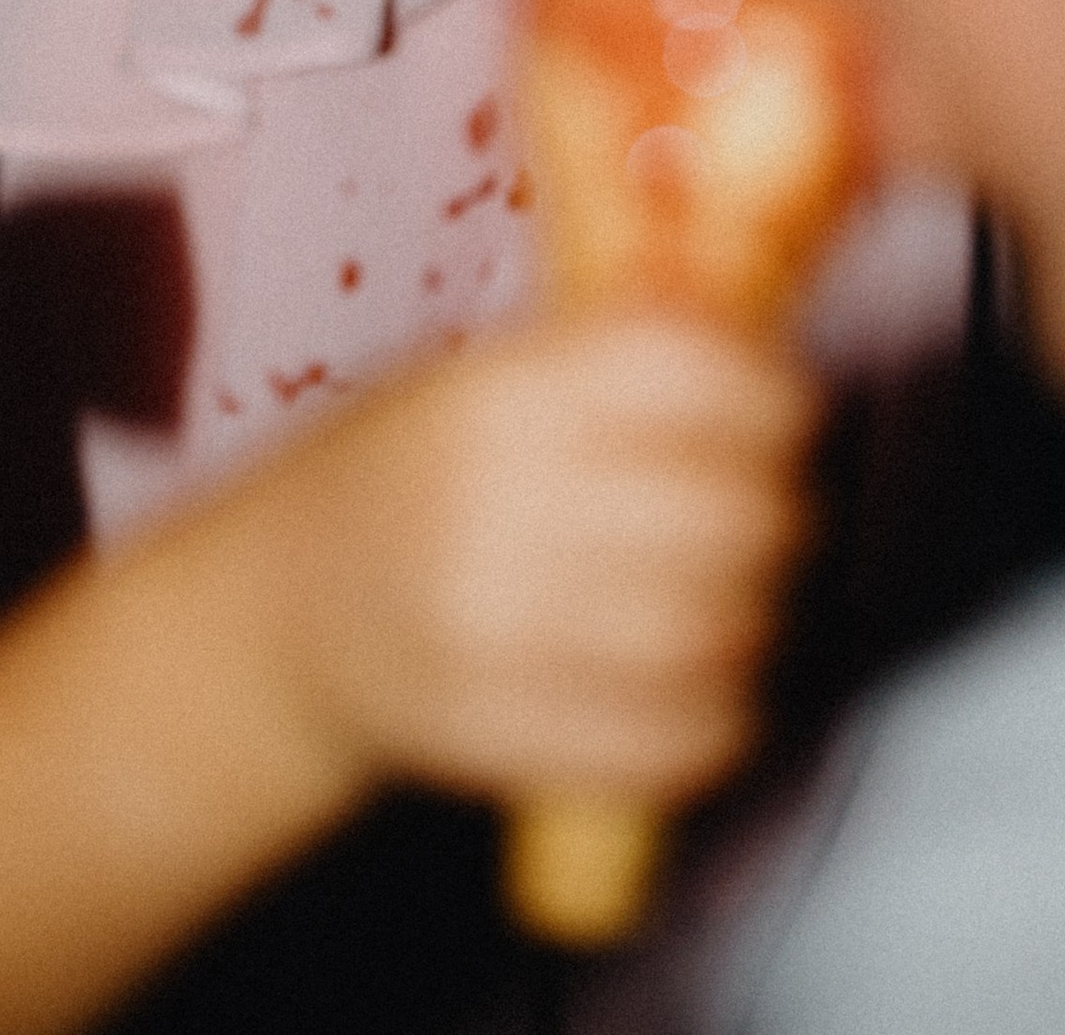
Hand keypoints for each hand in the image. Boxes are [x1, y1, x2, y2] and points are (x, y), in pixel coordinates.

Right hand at [263, 314, 818, 813]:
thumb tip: (747, 323)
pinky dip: (718, 714)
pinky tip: (698, 678)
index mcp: (492, 401)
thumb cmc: (407, 479)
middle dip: (775, 506)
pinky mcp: (505, 740)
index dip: (764, 391)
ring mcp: (495, 635)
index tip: (776, 405)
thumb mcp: (481, 380)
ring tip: (731, 592)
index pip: (689, 378)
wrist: (288, 608)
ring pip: (717, 629)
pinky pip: (676, 737)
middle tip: (765, 502)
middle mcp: (493, 510)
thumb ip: (607, 360)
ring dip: (754, 612)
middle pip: (726, 509)